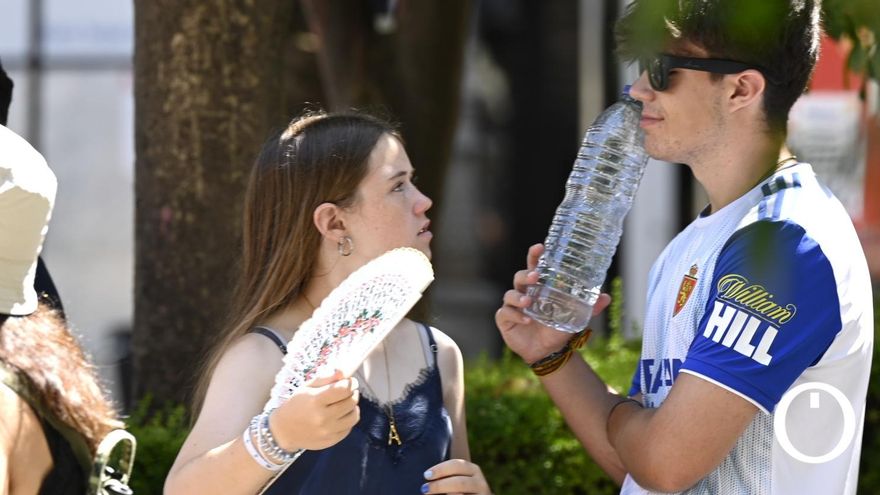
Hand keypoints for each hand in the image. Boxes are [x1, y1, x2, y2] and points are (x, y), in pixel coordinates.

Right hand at [269, 369, 359, 450]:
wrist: (283, 431)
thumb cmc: (296, 405)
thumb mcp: (307, 387)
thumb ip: (326, 378)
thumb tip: (343, 372)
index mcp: (315, 401)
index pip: (344, 389)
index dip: (351, 383)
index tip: (351, 381)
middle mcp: (322, 417)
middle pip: (351, 401)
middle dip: (353, 393)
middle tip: (347, 391)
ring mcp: (327, 431)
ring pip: (354, 415)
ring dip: (353, 407)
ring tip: (345, 403)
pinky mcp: (331, 441)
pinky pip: (349, 427)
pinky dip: (348, 419)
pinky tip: (340, 415)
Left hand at [422, 459, 491, 493]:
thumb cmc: (461, 490)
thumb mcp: (457, 479)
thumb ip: (448, 476)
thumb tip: (428, 475)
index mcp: (473, 470)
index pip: (457, 465)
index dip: (440, 469)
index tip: (426, 475)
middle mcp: (480, 483)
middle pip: (459, 482)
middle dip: (439, 486)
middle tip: (425, 489)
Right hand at [494, 243, 610, 363]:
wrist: (548, 352)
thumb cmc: (558, 329)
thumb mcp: (575, 317)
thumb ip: (590, 307)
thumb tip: (606, 297)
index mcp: (538, 287)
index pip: (534, 266)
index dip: (534, 256)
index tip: (540, 247)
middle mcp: (524, 293)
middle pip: (519, 277)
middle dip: (526, 274)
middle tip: (536, 276)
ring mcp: (513, 306)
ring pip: (510, 294)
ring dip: (518, 296)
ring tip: (529, 302)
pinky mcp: (505, 320)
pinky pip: (505, 313)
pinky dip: (516, 315)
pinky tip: (526, 320)